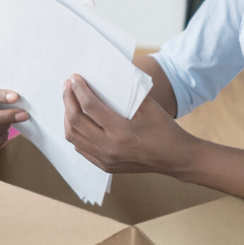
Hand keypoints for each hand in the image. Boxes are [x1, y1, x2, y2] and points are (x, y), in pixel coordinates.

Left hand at [61, 74, 195, 175]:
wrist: (176, 158)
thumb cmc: (164, 129)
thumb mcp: (148, 106)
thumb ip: (126, 93)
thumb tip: (104, 78)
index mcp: (120, 131)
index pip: (89, 106)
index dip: (79, 90)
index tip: (74, 78)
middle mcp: (109, 147)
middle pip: (75, 121)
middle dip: (68, 100)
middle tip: (67, 86)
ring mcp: (105, 159)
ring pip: (73, 137)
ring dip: (68, 117)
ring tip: (70, 103)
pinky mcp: (105, 166)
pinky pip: (81, 149)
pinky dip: (75, 133)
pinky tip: (77, 122)